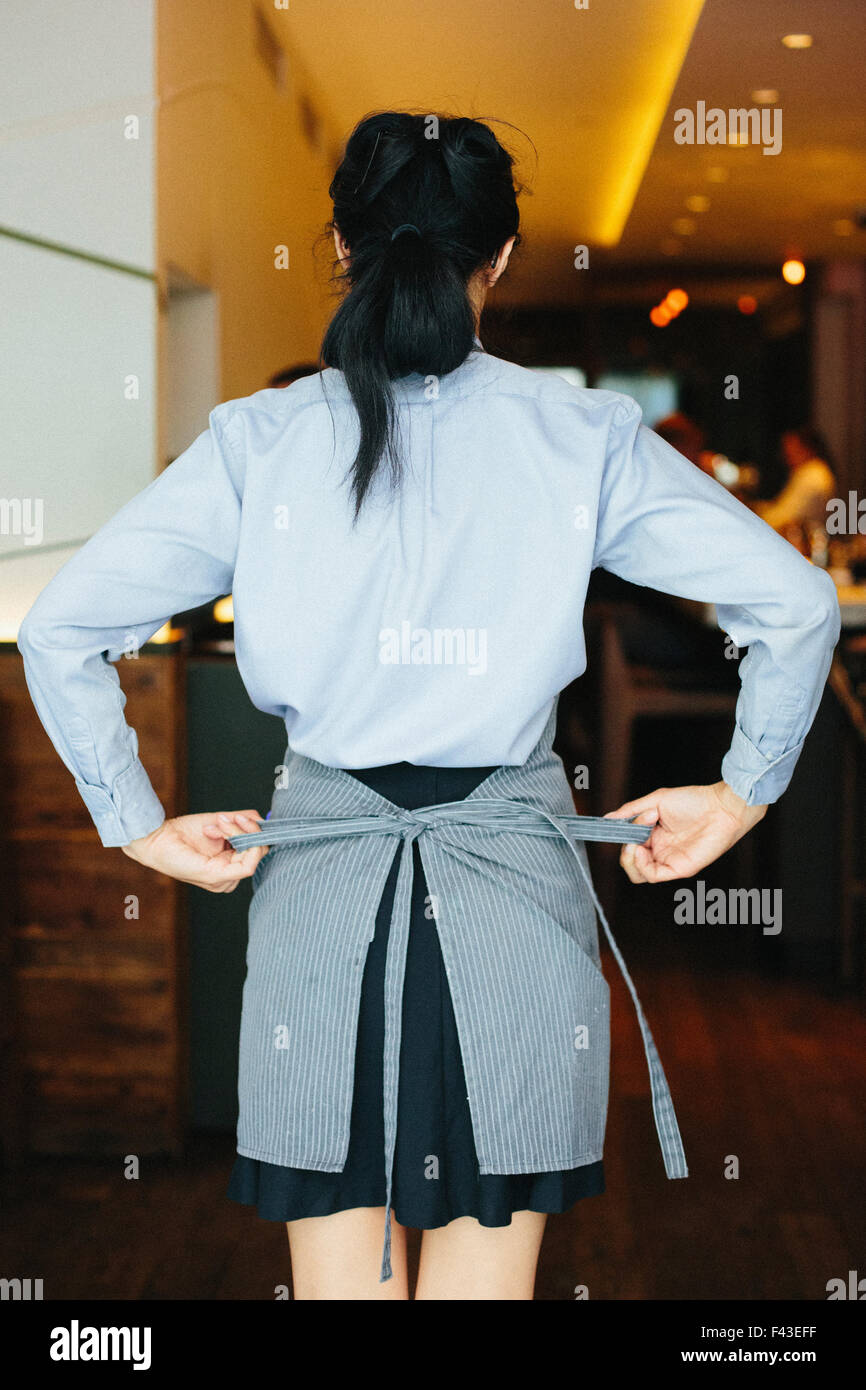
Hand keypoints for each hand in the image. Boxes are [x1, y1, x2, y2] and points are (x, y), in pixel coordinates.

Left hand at [121, 810, 269, 891]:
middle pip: (259, 850)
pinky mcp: (218, 879)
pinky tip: (220, 829)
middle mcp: (228, 877)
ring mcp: (224, 880)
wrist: (157, 838)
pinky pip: (249, 863)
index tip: (239, 816)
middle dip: (245, 829)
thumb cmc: (182, 833)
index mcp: (229, 866)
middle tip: (222, 819)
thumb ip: (242, 822)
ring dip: (237, 831)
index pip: (258, 850)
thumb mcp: (220, 823)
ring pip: (254, 853)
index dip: (254, 831)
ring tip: (214, 825)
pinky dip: (239, 838)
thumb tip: (262, 820)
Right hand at [603, 781, 766, 883]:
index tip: (614, 828)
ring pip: (638, 875)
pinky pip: (653, 875)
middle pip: (631, 864)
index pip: (630, 846)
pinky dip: (641, 865)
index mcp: (654, 835)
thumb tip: (608, 818)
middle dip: (624, 852)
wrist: (721, 806)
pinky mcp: (679, 868)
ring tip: (634, 844)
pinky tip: (641, 849)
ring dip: (629, 860)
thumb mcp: (656, 800)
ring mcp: (669, 860)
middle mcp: (660, 850)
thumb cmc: (694, 800)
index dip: (621, 840)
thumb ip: (631, 811)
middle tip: (629, 836)